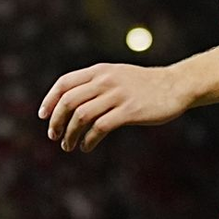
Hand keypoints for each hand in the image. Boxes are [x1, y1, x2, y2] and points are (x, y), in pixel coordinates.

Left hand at [38, 63, 190, 152]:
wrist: (175, 86)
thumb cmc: (144, 85)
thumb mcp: (117, 76)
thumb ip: (96, 84)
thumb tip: (70, 102)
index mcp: (100, 71)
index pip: (64, 83)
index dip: (49, 100)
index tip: (43, 116)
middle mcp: (106, 80)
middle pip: (68, 101)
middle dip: (56, 121)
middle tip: (54, 136)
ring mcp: (118, 95)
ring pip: (81, 116)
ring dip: (70, 135)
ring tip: (69, 146)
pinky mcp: (129, 111)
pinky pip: (100, 127)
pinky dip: (89, 140)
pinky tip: (87, 147)